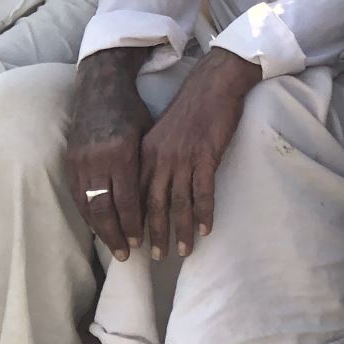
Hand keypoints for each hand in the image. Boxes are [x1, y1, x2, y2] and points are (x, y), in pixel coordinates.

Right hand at [65, 49, 154, 262]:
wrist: (99, 88)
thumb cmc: (131, 111)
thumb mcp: (148, 135)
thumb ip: (147, 167)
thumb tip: (154, 202)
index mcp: (121, 153)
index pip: (127, 200)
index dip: (133, 224)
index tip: (141, 242)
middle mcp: (97, 160)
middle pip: (104, 209)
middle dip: (115, 235)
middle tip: (126, 254)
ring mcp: (79, 161)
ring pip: (87, 205)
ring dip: (100, 229)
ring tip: (112, 246)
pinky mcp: (69, 160)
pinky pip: (76, 195)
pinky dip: (87, 214)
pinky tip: (97, 226)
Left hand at [140, 48, 259, 258]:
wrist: (212, 86)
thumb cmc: (188, 111)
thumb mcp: (161, 134)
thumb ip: (153, 159)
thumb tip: (149, 187)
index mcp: (145, 153)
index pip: (134, 193)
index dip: (132, 221)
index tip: (132, 243)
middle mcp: (160, 158)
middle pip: (153, 204)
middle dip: (154, 233)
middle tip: (155, 257)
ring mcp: (183, 158)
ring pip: (178, 202)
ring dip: (180, 230)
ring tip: (182, 251)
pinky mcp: (205, 157)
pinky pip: (203, 192)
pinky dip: (204, 213)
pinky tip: (206, 230)